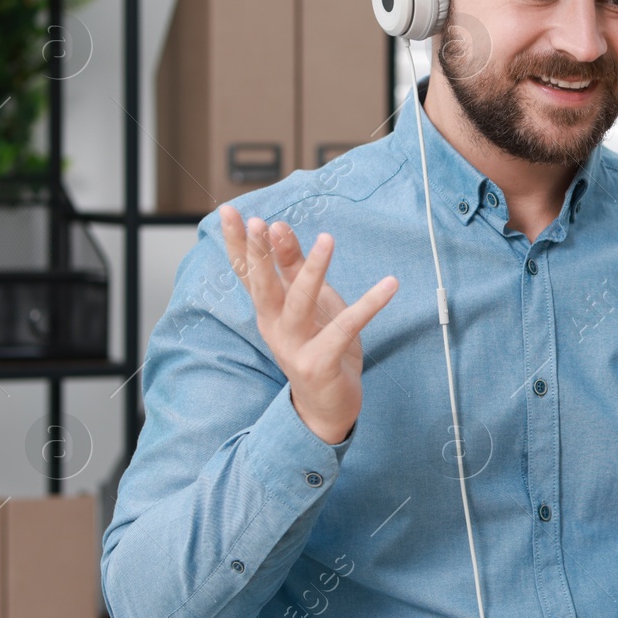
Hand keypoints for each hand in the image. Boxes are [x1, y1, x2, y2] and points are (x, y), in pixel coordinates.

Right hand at [218, 204, 399, 444]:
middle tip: (262, 223)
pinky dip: (369, 305)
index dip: (236, 243)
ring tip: (328, 239)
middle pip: (263, 286)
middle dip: (261, 254)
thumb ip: (293, 267)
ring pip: (301, 302)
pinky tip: (390, 284)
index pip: (246, 272)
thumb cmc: (318, 346)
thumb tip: (279, 227)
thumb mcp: (307, 303)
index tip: (227, 211)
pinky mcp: (321, 363)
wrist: (326, 407)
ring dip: (314, 270)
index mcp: (267, 311)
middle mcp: (274, 327)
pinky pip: (346, 328)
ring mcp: (295, 346)